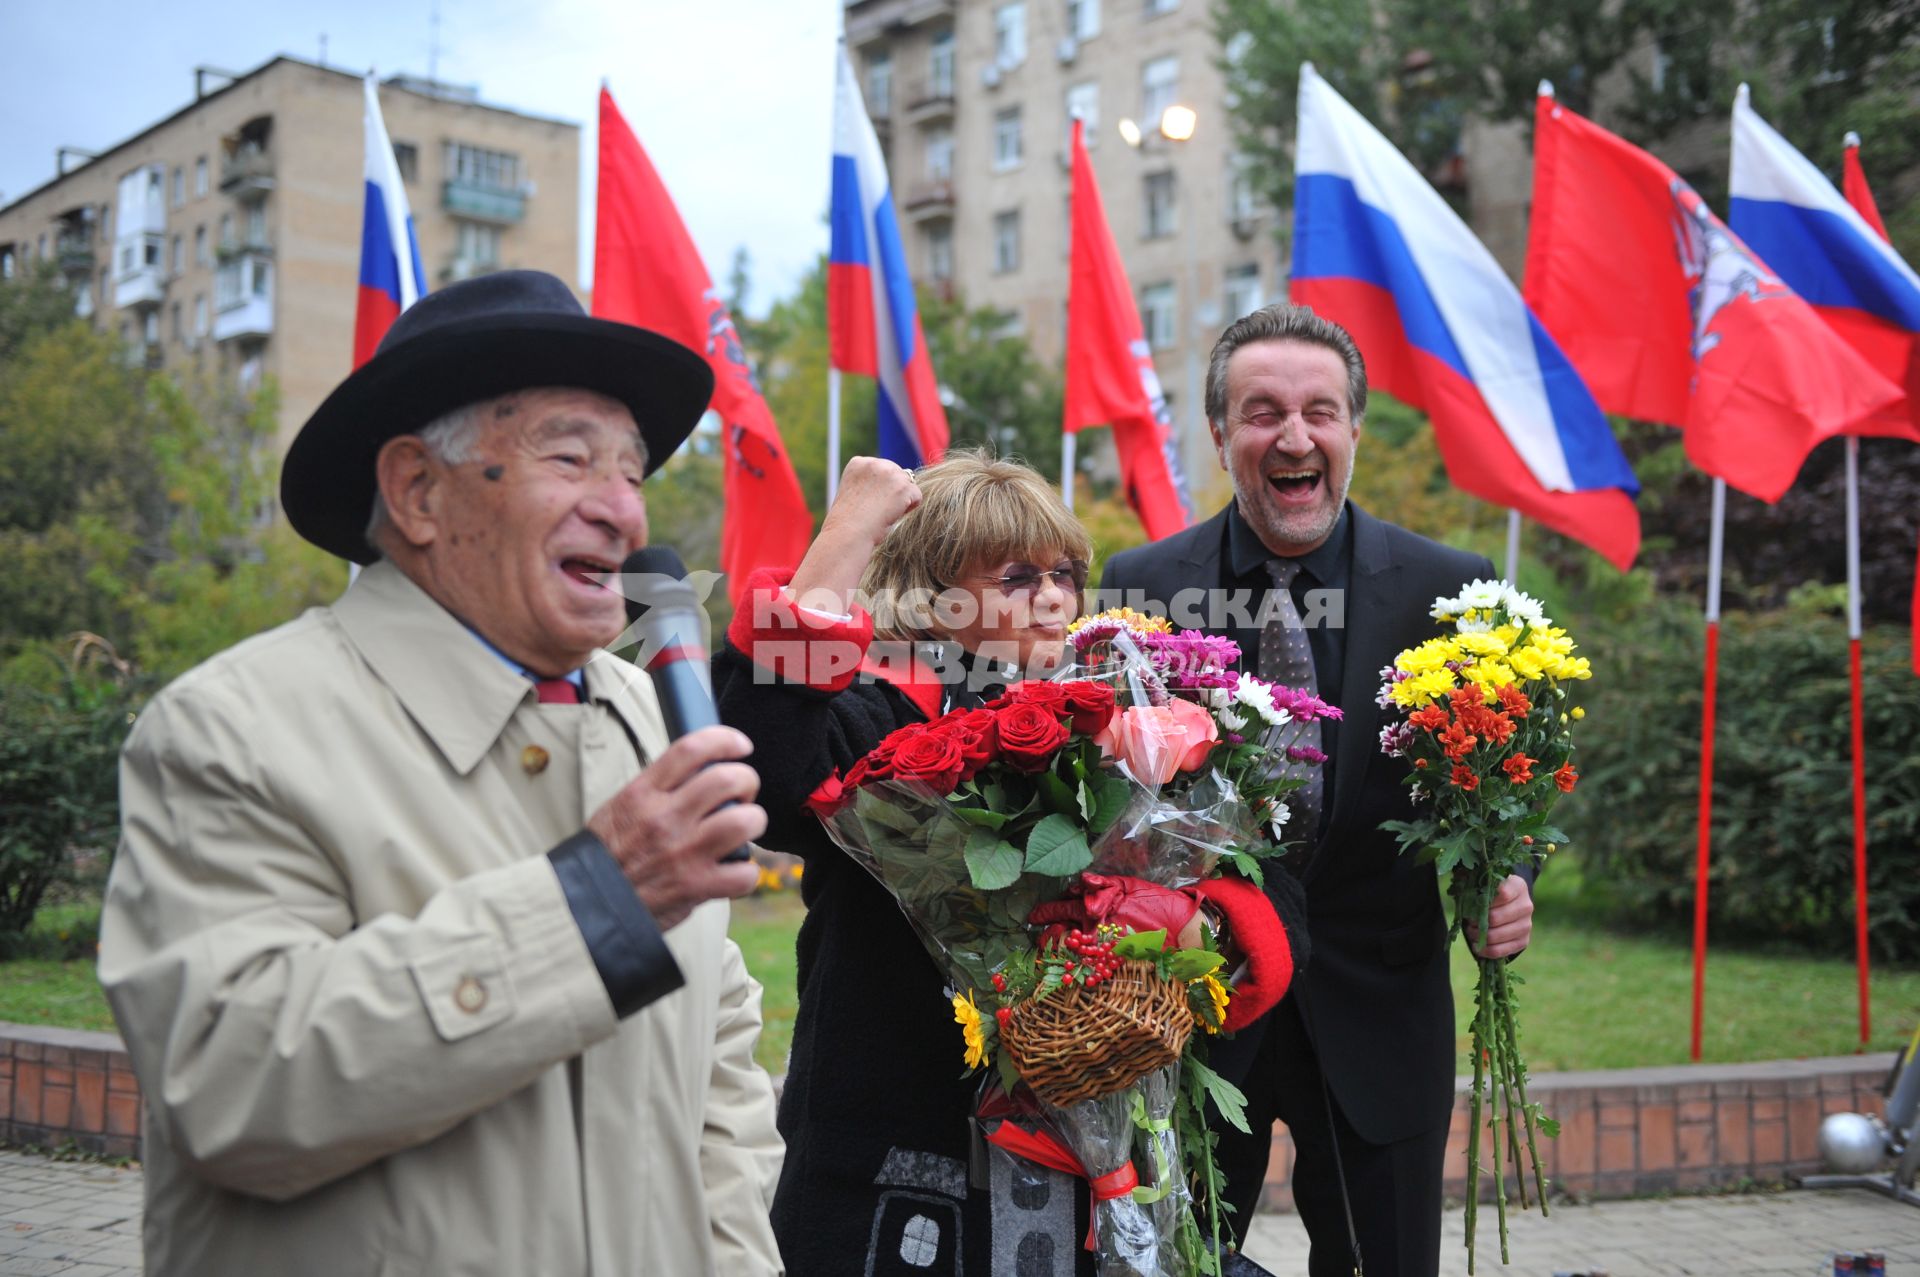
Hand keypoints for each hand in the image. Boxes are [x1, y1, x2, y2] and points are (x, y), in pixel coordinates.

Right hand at [586, 726, 766, 929]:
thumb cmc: (607, 855)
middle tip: (743, 794)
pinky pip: (743, 873)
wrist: (586, 904)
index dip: (725, 739)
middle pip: (728, 779)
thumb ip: (659, 788)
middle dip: (747, 781)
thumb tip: (701, 772)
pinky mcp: (695, 886)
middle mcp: (664, 819)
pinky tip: (733, 871)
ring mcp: (682, 853)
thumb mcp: (621, 807)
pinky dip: (746, 873)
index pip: (691, 749)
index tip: (740, 745)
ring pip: (744, 821)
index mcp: (643, 794)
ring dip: (753, 822)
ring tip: (744, 828)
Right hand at [824, 456, 922, 544]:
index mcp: (858, 463)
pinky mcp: (903, 486)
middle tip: (877, 509)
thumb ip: (868, 482)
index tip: (866, 502)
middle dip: (893, 491)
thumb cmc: (849, 521)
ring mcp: (890, 473)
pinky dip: (909, 508)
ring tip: (884, 512)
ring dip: (901, 499)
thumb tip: (891, 486)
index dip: (878, 488)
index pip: (881, 469)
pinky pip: (917, 496)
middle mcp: (874, 463)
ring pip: (908, 484)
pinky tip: (893, 515)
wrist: (848, 532)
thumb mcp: (853, 492)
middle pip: (897, 473)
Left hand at [1466, 873, 1533, 959]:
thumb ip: (1476, 884)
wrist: (1510, 905)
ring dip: (1479, 936)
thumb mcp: (1486, 883)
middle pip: (1495, 917)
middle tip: (1469, 921)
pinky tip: (1477, 946)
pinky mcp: (1523, 941)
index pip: (1502, 894)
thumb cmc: (1492, 893)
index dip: (1484, 900)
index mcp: (1518, 887)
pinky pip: (1500, 951)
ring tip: (1472, 932)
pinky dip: (1484, 950)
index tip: (1473, 903)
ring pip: (1496, 935)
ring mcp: (1526, 925)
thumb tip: (1463, 891)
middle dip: (1477, 921)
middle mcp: (1526, 906)